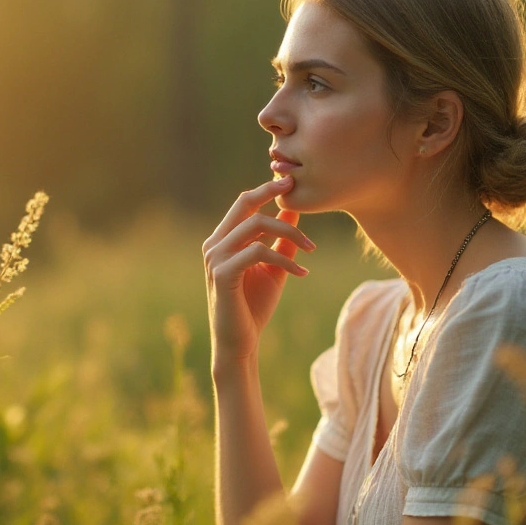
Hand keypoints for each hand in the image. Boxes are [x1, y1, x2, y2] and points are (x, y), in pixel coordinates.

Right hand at [204, 177, 314, 365]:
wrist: (240, 343)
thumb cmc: (254, 306)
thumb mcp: (273, 267)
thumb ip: (281, 240)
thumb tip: (293, 210)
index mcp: (223, 240)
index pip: (243, 204)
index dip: (265, 190)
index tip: (289, 181)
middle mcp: (215, 245)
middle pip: (244, 205)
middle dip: (270, 192)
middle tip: (295, 188)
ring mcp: (215, 258)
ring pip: (255, 226)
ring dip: (289, 233)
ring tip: (311, 249)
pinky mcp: (223, 274)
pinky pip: (258, 252)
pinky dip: (284, 259)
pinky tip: (302, 272)